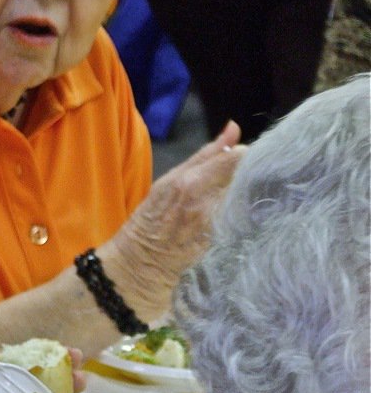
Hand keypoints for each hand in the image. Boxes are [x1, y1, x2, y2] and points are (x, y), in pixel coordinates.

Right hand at [106, 121, 245, 316]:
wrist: (142, 264)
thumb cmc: (151, 218)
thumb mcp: (170, 180)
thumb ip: (206, 155)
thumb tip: (233, 128)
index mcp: (190, 183)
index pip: (236, 160)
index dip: (247, 156)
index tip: (248, 156)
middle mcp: (208, 205)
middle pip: (247, 180)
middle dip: (250, 176)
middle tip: (248, 178)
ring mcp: (219, 227)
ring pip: (249, 200)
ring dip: (249, 196)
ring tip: (241, 199)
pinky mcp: (228, 245)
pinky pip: (246, 221)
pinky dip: (246, 216)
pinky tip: (239, 219)